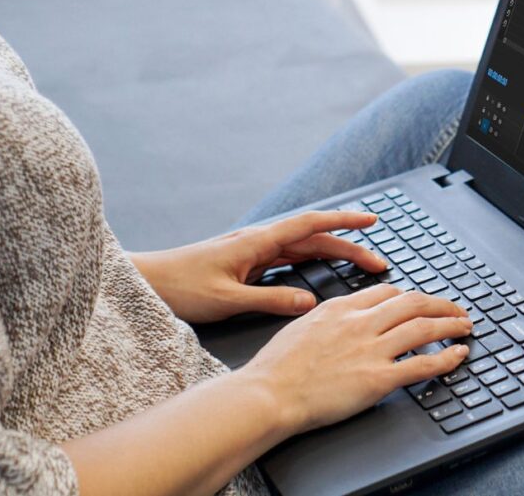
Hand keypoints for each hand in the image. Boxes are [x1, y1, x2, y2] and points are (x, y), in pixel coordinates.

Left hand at [129, 210, 386, 322]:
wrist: (144, 282)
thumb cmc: (179, 287)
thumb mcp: (228, 299)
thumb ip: (271, 299)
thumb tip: (309, 301)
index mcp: (257, 241)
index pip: (310, 224)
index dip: (344, 222)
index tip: (372, 221)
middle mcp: (258, 241)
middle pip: (314, 238)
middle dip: (349, 246)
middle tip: (379, 261)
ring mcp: (252, 251)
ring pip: (303, 248)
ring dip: (333, 254)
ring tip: (360, 266)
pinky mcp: (246, 263)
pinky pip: (288, 258)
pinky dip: (312, 261)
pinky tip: (322, 272)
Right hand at [243, 284, 471, 432]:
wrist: (268, 393)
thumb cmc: (276, 367)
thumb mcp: (301, 325)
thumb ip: (326, 318)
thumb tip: (337, 317)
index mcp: (341, 308)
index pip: (387, 292)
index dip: (410, 297)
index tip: (421, 302)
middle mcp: (360, 323)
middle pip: (412, 303)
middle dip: (440, 305)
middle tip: (456, 309)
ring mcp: (371, 350)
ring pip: (423, 328)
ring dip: (450, 325)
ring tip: (466, 326)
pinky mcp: (377, 379)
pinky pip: (421, 364)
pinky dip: (446, 358)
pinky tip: (459, 355)